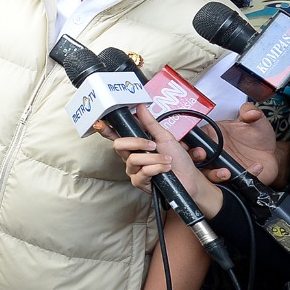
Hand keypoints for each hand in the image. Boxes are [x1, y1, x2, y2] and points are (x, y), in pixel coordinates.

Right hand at [109, 106, 224, 214]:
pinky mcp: (139, 182)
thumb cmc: (177, 158)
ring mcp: (134, 170)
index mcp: (135, 145)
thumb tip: (140, 107)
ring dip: (154, 158)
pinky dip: (157, 168)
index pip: (116, 136)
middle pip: (119, 145)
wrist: (189, 177)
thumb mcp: (165, 137)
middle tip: (153, 145)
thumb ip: (150, 123)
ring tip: (167, 160)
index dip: (106, 129)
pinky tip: (165, 169)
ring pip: (133, 159)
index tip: (100, 122)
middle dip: (137, 142)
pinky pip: (142, 172)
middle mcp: (131, 157)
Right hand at [186, 103, 280, 185]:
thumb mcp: (255, 121)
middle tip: (201, 155)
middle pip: (195, 158)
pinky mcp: (231, 179)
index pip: (193, 139)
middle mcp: (213, 153)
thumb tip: (250, 112)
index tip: (185, 142)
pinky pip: (231, 181)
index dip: (186, 141)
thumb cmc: (258, 136)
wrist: (272, 154)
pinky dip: (242, 176)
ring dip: (213, 175)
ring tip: (225, 172)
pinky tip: (255, 168)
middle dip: (194, 158)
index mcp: (212, 136)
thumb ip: (250, 112)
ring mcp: (220, 167)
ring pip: (208, 175)